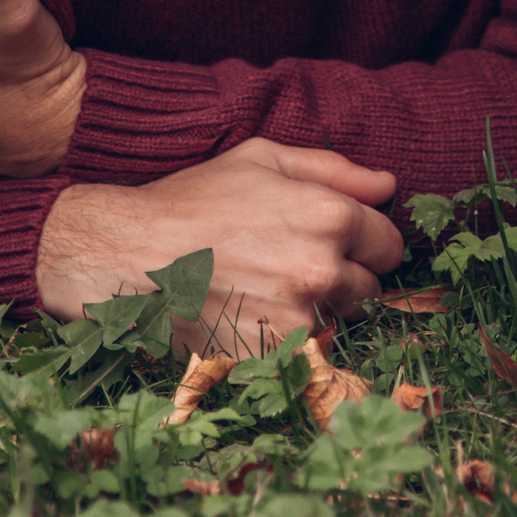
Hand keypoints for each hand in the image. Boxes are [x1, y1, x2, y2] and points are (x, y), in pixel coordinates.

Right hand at [36, 140, 405, 352]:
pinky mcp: (270, 357)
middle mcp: (321, 271)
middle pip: (371, 288)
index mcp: (328, 216)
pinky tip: (253, 314)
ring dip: (320, 310)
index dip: (366, 241)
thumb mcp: (262, 159)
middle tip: (295, 263)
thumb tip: (388, 185)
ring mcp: (297, 320)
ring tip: (270, 288)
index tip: (339, 241)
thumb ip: (334, 169)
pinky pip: (306, 353)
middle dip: (345, 277)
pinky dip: (289, 340)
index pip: (389, 244)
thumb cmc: (194, 202)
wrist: (128, 258)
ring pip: (341, 323)